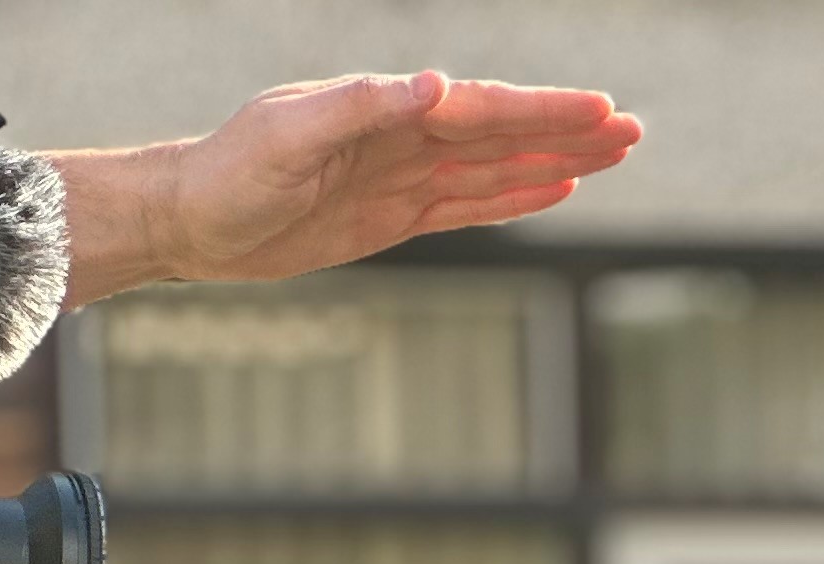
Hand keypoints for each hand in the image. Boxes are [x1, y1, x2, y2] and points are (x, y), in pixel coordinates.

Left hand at [56, 74, 644, 305]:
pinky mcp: (394, 216)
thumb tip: (435, 85)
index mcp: (386, 110)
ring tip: (613, 154)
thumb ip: (363, 107)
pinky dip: (515, 195)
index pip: (480, 109)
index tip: (599, 110)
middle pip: (503, 131)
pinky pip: (469, 203)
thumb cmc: (229, 170)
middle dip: (568, 129)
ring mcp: (403, 176)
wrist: (189, 218)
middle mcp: (403, 137)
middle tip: (633, 130)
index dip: (541, 111)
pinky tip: (553, 186)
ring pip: (497, 166)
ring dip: (556, 158)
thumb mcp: (289, 135)